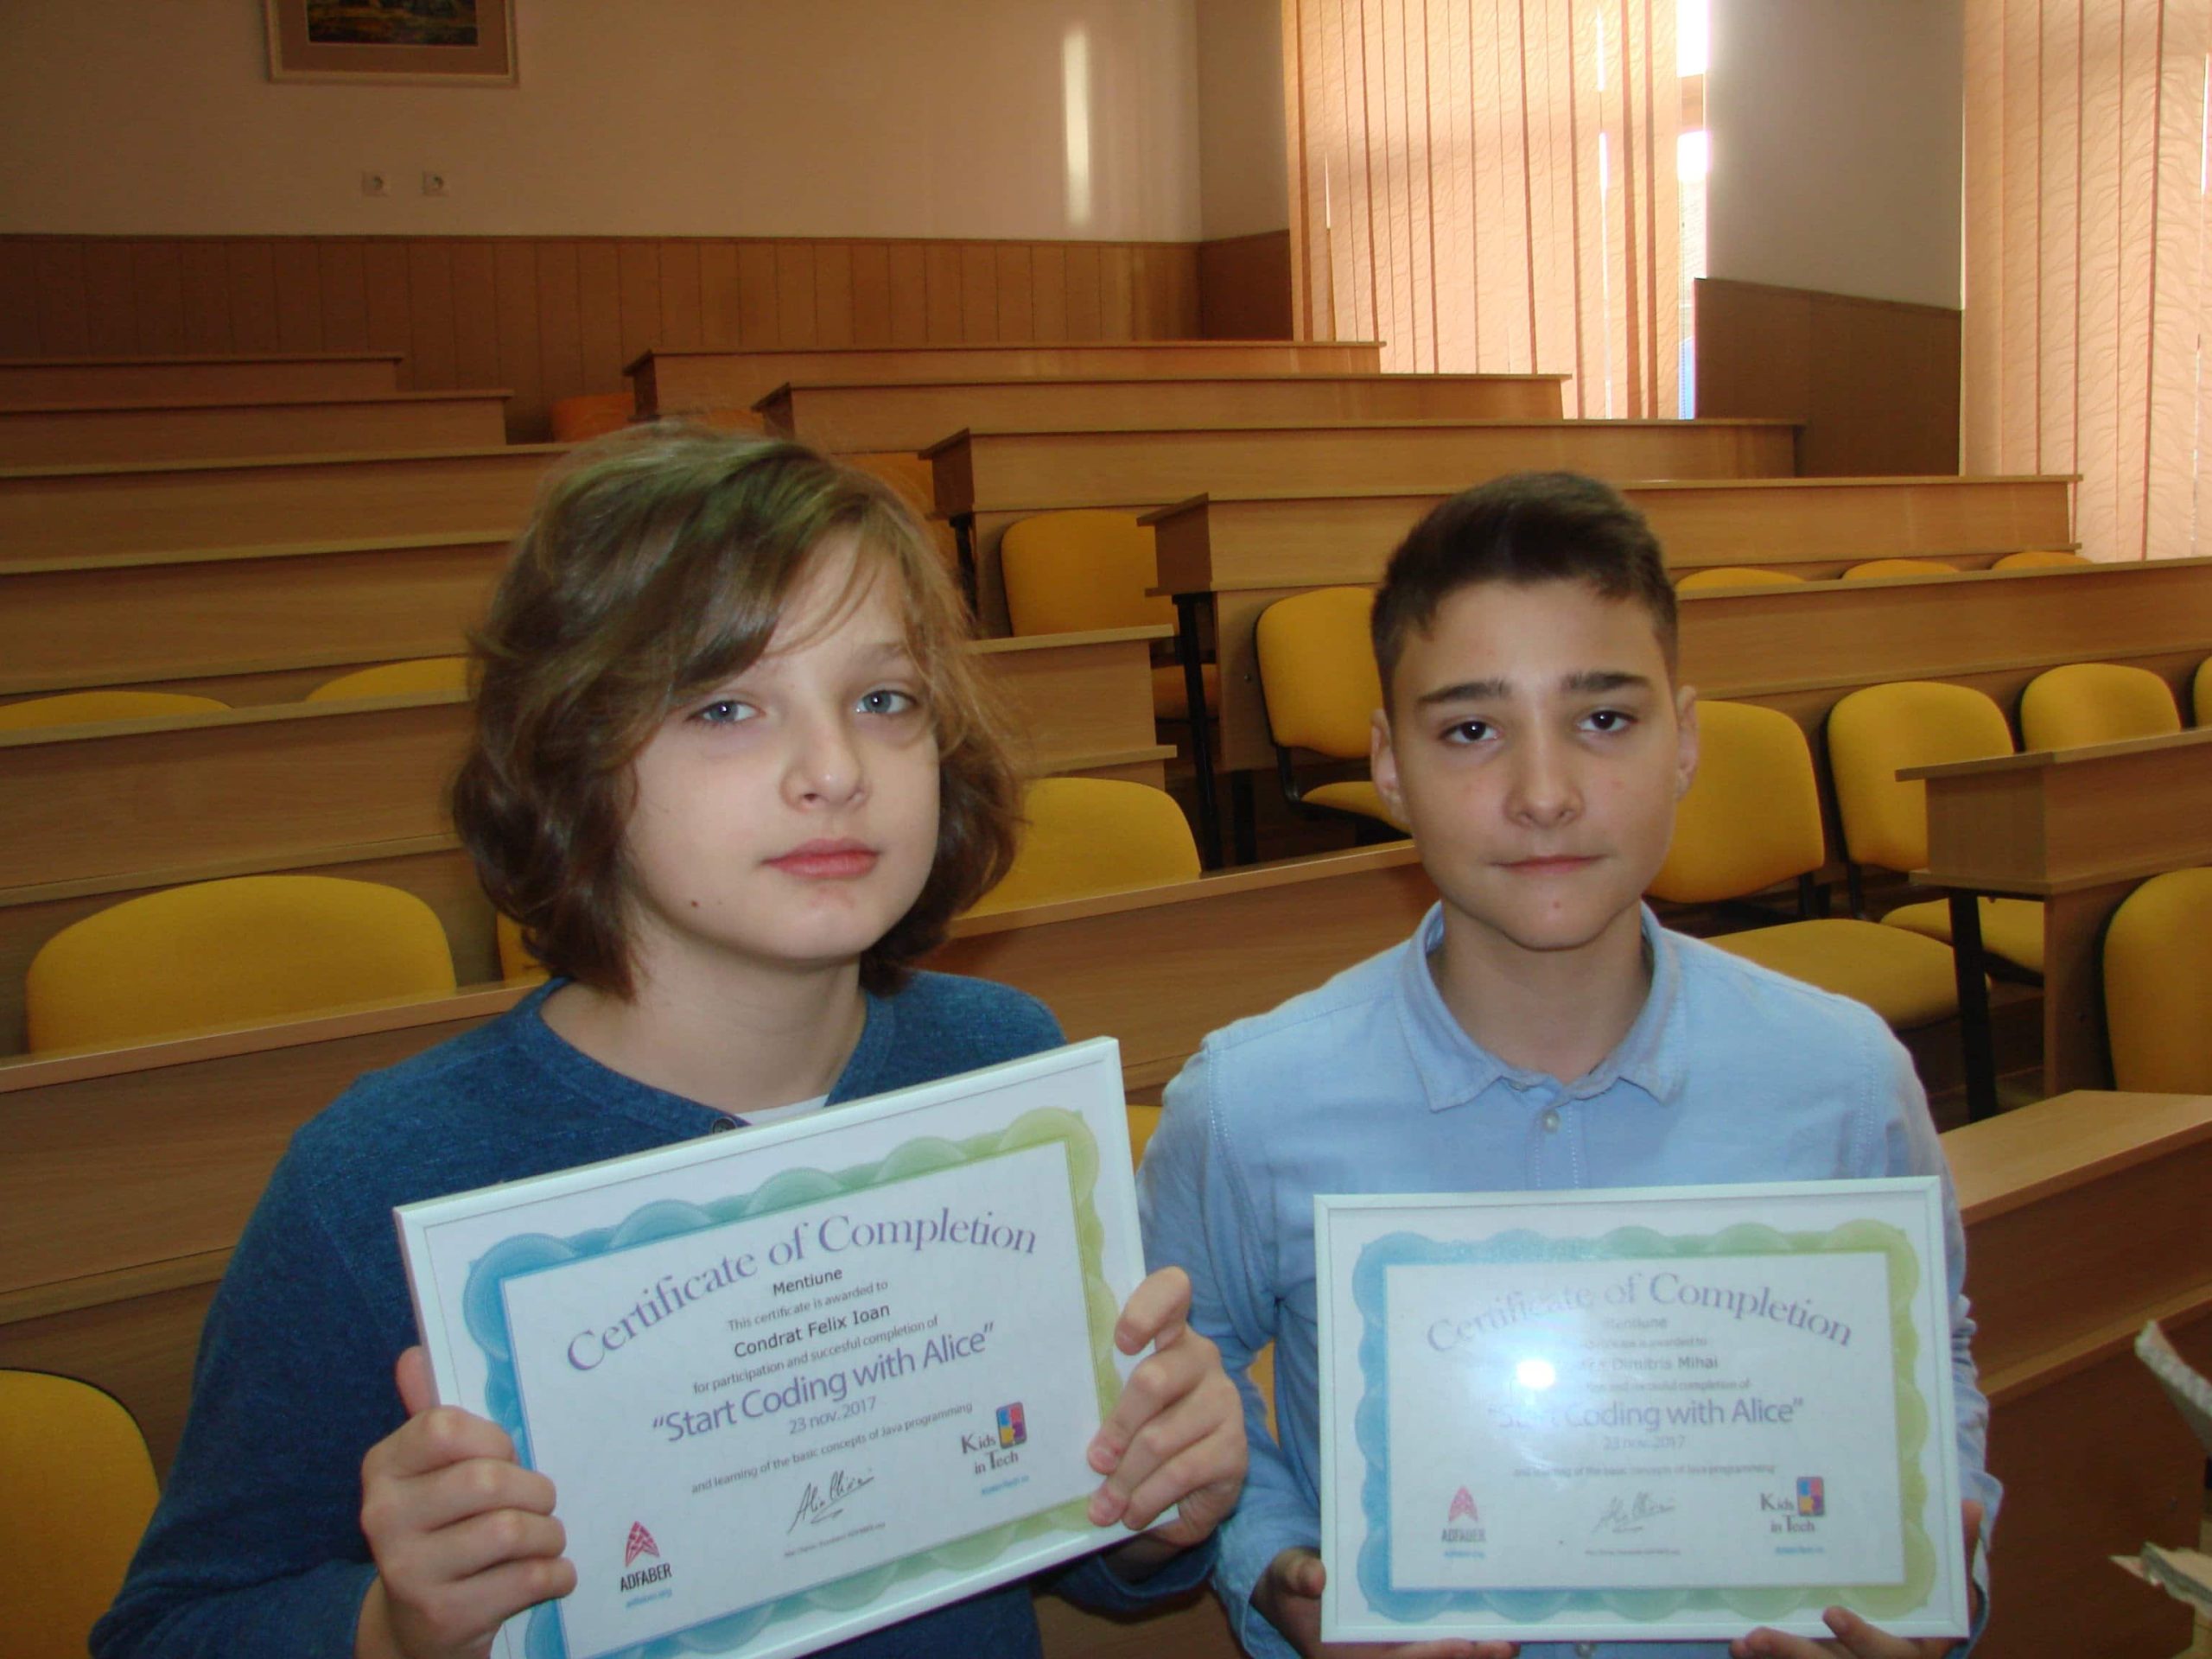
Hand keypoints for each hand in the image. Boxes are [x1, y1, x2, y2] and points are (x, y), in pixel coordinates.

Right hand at [353, 1346, 575, 1658]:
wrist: (420, 1625)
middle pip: (487, 1481)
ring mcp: (409, 1572)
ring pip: (511, 1531)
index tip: (507, 1456)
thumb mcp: (433, 1473)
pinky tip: (551, 1572)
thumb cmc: (443, 1528)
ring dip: (549, 1534)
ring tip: (547, 1538)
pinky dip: (556, 1573)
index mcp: (383, 1468)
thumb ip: (430, 1416)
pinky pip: (527, 1579)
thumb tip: (414, 1355)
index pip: (446, 1427)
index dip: (495, 1439)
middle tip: (542, 1501)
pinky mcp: (444, 1616)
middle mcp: (384, 1518)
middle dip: (535, 1490)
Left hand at [1085, 1266, 1246, 1563]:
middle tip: (1094, 1461)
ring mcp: (1223, 1402)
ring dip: (1125, 1478)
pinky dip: (1148, 1497)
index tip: (1121, 1340)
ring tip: (1103, 1505)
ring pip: (1161, 1437)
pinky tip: (1132, 1513)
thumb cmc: (1140, 1432)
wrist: (1189, 1489)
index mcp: (1170, 1334)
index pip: (1172, 1292)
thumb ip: (1099, 1394)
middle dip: (1117, 1426)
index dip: (1148, 1308)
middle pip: (1154, 1379)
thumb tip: (1042, 1412)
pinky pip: (1181, 1472)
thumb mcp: (1119, 1407)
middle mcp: (1202, 1359)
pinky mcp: (1235, 1449)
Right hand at [1253, 1547, 1518, 1658]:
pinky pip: (1435, 1643)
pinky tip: (1489, 1628)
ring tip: (1510, 1641)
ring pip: (1437, 1656)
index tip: (1463, 1646)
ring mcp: (1391, 1651)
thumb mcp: (1287, 1575)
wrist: (1290, 1590)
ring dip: (1473, 1653)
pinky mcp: (1401, 1639)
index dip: (1431, 1655)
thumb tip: (1315, 1577)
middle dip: (1468, 1656)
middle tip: (1506, 1645)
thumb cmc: (1289, 1583)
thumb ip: (1297, 1575)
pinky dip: (1462, 1638)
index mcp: (1349, 1657)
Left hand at [1731, 1501, 1984, 1658]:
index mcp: (1909, 1651)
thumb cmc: (1928, 1616)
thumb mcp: (1947, 1592)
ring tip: (1745, 1639)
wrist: (1909, 1655)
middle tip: (1761, 1633)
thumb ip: (1960, 1553)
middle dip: (1799, 1653)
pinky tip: (1740, 1645)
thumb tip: (1972, 1506)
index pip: (1889, 1651)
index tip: (1831, 1613)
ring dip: (1777, 1655)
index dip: (1862, 1638)